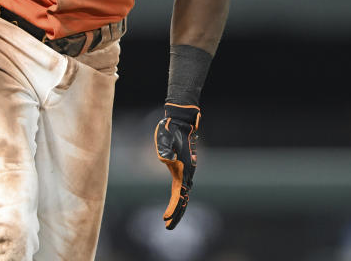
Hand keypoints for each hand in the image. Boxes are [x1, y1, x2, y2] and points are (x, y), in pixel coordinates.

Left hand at [154, 103, 199, 229]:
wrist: (180, 122)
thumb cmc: (170, 130)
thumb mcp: (164, 138)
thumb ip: (164, 148)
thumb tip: (166, 159)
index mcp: (182, 170)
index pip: (178, 194)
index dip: (173, 207)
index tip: (165, 218)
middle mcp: (186, 173)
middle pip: (183, 199)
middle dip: (177, 214)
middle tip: (167, 227)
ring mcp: (186, 171)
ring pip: (184, 195)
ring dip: (178, 208)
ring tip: (169, 221)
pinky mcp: (182, 169)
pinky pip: (182, 188)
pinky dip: (178, 199)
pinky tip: (175, 203)